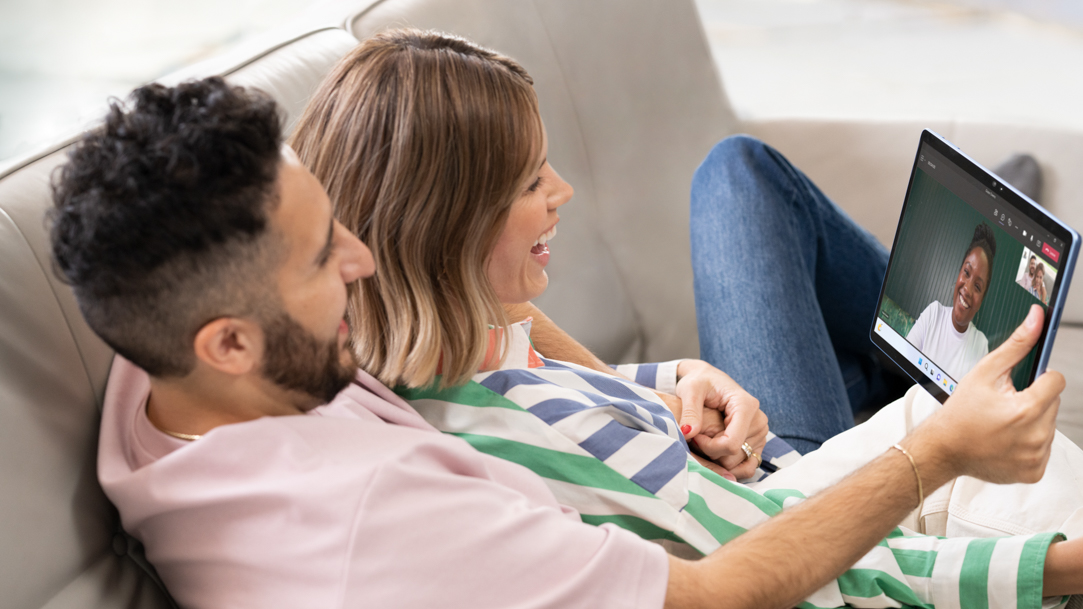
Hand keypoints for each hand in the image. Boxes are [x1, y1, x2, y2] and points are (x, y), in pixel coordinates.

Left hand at [675, 360, 767, 478]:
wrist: (708, 379)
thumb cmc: (699, 381)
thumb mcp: (690, 390)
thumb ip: (690, 411)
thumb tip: (688, 433)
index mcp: (746, 406)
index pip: (731, 443)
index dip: (709, 447)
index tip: (694, 436)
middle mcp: (759, 420)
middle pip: (735, 455)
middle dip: (711, 452)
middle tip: (697, 436)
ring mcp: (760, 433)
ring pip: (738, 462)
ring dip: (718, 458)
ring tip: (705, 439)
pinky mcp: (757, 441)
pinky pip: (747, 465)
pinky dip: (729, 465)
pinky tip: (714, 452)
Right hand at [913, 305, 1063, 483]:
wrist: (942, 449)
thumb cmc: (959, 413)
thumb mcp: (984, 373)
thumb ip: (1016, 345)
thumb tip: (1037, 320)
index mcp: (1026, 409)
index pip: (1057, 381)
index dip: (1039, 378)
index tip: (1022, 385)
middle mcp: (1036, 436)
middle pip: (1053, 404)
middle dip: (1034, 399)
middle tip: (1005, 405)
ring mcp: (1036, 456)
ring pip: (1050, 426)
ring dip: (1033, 421)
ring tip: (1003, 423)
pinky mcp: (1034, 471)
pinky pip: (1044, 449)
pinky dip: (1029, 443)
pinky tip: (1007, 440)